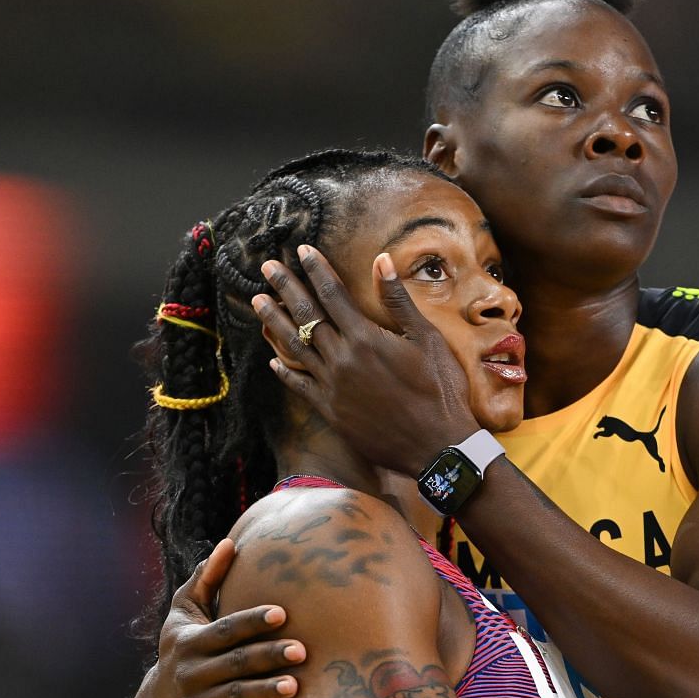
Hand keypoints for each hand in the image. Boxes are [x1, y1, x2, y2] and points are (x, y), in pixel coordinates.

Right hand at [154, 538, 307, 697]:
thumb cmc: (185, 650)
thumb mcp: (185, 615)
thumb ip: (206, 581)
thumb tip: (229, 543)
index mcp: (190, 643)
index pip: (224, 631)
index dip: (251, 621)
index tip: (282, 612)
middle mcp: (191, 675)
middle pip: (235, 664)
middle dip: (267, 657)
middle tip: (302, 649)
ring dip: (266, 694)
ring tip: (297, 686)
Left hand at [252, 245, 477, 474]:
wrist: (437, 446)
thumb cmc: (440, 389)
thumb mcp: (426, 339)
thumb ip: (398, 300)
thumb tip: (381, 261)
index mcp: (365, 337)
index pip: (332, 294)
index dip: (315, 270)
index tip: (301, 251)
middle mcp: (342, 359)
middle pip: (306, 315)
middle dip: (285, 287)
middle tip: (266, 267)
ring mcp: (332, 387)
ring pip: (295, 347)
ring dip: (275, 322)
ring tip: (258, 303)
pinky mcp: (331, 411)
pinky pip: (299, 385)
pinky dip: (284, 371)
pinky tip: (272, 360)